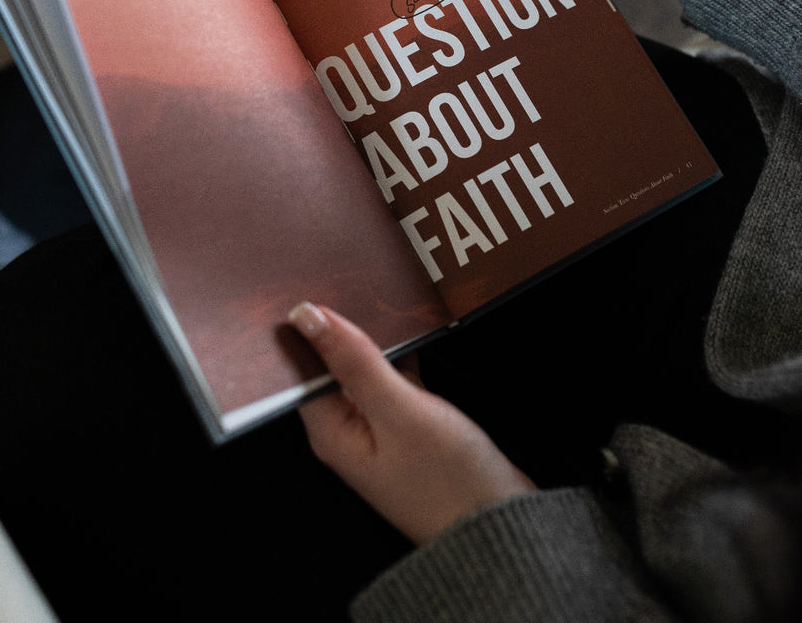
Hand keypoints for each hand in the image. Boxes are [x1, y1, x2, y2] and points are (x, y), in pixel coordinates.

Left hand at [289, 302, 535, 544]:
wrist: (500, 525)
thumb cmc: (449, 479)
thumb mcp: (399, 410)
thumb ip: (354, 361)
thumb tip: (308, 317)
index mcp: (330, 432)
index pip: (300, 368)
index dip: (303, 326)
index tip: (310, 282)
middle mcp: (347, 430)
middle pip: (330, 365)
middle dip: (337, 325)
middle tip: (349, 276)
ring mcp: (379, 428)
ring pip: (363, 369)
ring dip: (371, 338)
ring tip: (379, 291)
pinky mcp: (409, 426)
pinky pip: (393, 379)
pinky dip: (399, 355)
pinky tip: (412, 329)